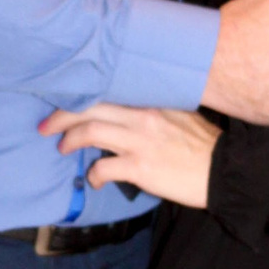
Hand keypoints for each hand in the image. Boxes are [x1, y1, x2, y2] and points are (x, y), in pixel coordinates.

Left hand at [41, 103, 219, 208]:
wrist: (223, 172)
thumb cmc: (202, 145)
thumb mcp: (178, 114)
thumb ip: (151, 109)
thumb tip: (123, 113)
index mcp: (151, 100)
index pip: (107, 88)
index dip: (80, 94)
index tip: (64, 99)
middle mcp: (142, 115)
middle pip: (90, 106)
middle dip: (61, 115)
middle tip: (46, 126)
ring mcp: (140, 140)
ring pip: (90, 131)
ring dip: (70, 140)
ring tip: (63, 148)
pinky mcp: (140, 166)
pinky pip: (103, 167)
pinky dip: (93, 175)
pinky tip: (94, 180)